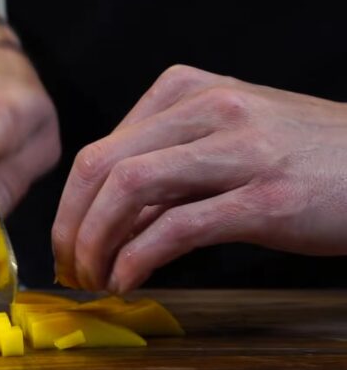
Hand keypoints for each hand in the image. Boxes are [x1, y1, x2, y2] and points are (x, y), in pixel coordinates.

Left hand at [52, 65, 346, 292]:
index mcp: (186, 89)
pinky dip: (138, 259)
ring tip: (93, 277)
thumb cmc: (301, 154)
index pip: (100, 148)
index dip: (70, 203)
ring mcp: (238, 150)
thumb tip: (104, 217)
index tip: (68, 240)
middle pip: (102, 165)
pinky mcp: (265, 199)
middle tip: (69, 265)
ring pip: (129, 189)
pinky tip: (128, 280)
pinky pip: (177, 228)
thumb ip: (165, 163)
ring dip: (97, 242)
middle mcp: (207, 108)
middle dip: (71, 224)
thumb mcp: (224, 134)